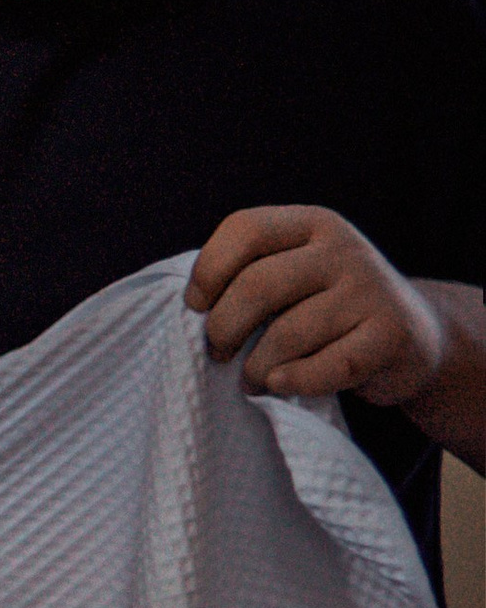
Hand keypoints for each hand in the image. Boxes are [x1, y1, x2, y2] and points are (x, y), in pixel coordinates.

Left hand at [188, 207, 446, 411]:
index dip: (208, 271)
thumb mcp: (296, 273)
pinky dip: (294, 382)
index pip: (245, 229)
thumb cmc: (329, 308)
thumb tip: (192, 305)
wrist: (414, 337)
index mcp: (313, 223)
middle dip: (223, 328)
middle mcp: (343, 249)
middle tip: (217, 353)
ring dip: (255, 367)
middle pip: (257, 285)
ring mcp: (370, 290)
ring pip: (287, 334)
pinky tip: (279, 384)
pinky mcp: (390, 335)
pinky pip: (327, 367)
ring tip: (251, 379)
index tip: (195, 307)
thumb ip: (251, 274)